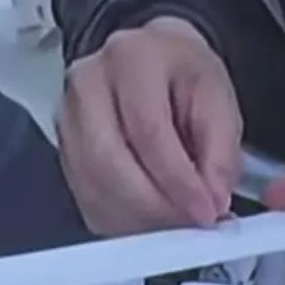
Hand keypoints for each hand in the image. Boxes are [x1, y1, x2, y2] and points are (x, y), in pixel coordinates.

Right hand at [58, 16, 244, 233]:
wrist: (153, 61)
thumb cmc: (184, 76)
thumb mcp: (220, 101)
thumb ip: (221, 152)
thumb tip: (212, 198)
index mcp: (133, 58)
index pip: (148, 131)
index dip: (178, 181)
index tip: (205, 211)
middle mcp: (88, 83)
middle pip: (108, 160)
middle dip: (152, 205)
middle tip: (187, 227)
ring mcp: (67, 115)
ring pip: (92, 184)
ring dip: (135, 217)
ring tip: (173, 224)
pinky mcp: (63, 147)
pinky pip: (85, 198)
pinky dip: (119, 219)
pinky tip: (148, 220)